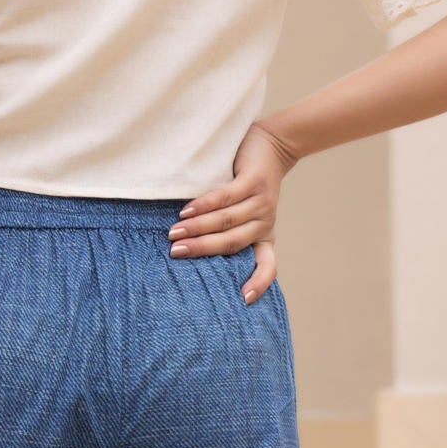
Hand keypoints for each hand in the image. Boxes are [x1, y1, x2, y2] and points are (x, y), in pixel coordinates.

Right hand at [167, 120, 297, 302]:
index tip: (243, 299)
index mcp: (264, 236)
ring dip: (197, 227)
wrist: (272, 148)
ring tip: (174, 232)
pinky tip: (187, 210)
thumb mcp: (248, 213)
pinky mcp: (255, 182)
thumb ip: (229, 231)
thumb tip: (190, 249)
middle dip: (202, 249)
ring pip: (226, 221)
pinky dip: (204, 205)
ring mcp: (262, 202)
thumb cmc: (250, 186)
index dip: (259, 283)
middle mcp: (265, 223)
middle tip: (175, 253)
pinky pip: (226, 197)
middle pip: (231, 243)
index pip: (268, 265)